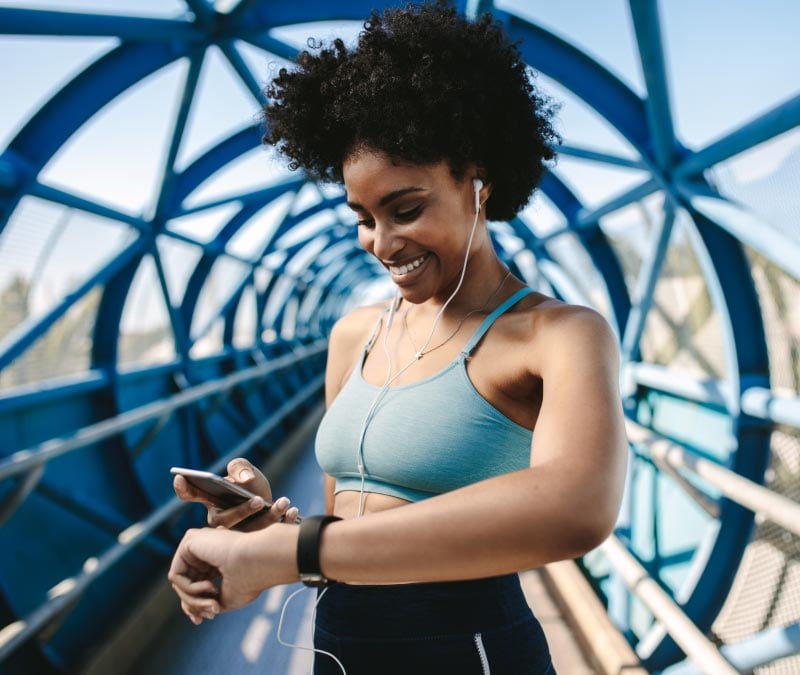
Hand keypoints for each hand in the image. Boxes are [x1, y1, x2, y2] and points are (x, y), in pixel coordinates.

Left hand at [168, 525, 297, 623]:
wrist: (259, 561)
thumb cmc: (251, 580)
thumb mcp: (226, 598)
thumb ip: (207, 602)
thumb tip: (191, 610)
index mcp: (216, 558)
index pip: (195, 583)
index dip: (194, 605)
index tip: (201, 621)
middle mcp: (205, 548)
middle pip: (185, 584)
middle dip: (194, 604)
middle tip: (212, 613)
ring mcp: (197, 543)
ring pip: (180, 582)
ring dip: (194, 600)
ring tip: (214, 603)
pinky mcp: (189, 541)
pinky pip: (176, 575)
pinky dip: (189, 589)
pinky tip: (210, 587)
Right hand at [173, 458, 299, 530]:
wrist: (269, 497)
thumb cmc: (250, 482)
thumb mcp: (245, 468)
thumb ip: (240, 467)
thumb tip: (243, 479)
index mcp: (211, 500)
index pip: (191, 494)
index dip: (184, 488)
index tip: (181, 478)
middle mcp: (220, 520)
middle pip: (224, 521)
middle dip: (241, 511)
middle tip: (257, 500)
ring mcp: (237, 533)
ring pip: (249, 530)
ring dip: (268, 516)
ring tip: (284, 502)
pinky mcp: (256, 541)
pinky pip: (269, 535)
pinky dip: (284, 522)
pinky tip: (293, 510)